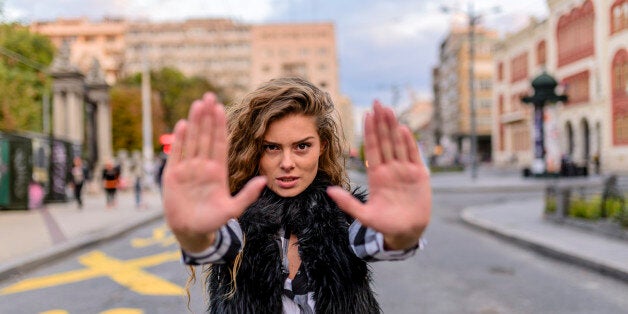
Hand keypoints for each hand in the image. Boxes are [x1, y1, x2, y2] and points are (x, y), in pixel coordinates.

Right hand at [163, 93, 266, 252]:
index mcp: (218, 171)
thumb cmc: (213, 221)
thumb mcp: (233, 209)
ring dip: (194, 123)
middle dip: (208, 117)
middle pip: (206, 137)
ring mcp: (188, 169)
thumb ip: (248, 195)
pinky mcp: (173, 176)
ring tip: (197, 104)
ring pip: (192, 141)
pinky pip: (177, 154)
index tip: (221, 108)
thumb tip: (264, 180)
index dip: (220, 126)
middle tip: (209, 96)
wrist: (191, 232)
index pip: (220, 143)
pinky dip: (179, 140)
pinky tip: (182, 124)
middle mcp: (203, 166)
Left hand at [327, 100, 430, 249]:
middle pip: (384, 141)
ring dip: (393, 127)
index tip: (366, 115)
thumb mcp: (364, 216)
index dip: (369, 132)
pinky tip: (404, 129)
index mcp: (376, 175)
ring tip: (389, 110)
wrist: (406, 233)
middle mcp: (390, 169)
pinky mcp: (419, 175)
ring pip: (398, 144)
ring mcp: (404, 171)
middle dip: (381, 123)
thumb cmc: (384, 225)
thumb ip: (348, 203)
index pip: (371, 149)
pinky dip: (410, 143)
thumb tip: (329, 191)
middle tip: (377, 103)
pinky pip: (413, 155)